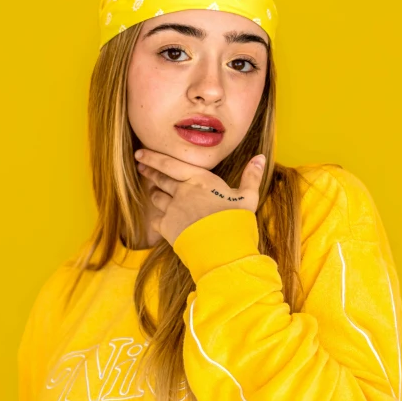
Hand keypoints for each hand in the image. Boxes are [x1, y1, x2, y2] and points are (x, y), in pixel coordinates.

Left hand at [134, 149, 265, 246]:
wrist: (224, 247)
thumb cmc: (237, 220)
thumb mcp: (248, 196)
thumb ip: (252, 176)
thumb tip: (261, 157)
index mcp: (200, 179)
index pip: (170, 164)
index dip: (153, 157)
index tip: (140, 153)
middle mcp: (182, 191)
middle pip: (160, 179)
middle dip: (150, 172)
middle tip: (141, 167)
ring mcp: (173, 209)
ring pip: (157, 198)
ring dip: (155, 194)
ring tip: (153, 192)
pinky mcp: (167, 228)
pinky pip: (156, 220)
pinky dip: (157, 219)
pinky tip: (159, 220)